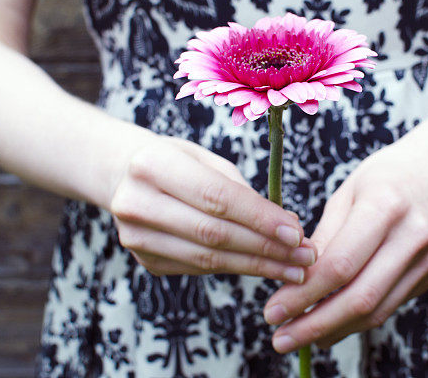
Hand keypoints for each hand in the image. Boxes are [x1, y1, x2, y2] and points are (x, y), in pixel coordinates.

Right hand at [108, 135, 316, 282]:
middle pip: (214, 233)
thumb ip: (241, 190)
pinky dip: (236, 268)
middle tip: (305, 256)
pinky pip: (200, 268)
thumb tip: (288, 225)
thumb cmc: (175, 161)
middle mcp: (137, 203)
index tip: (296, 232)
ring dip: (257, 266)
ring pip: (208, 259)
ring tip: (294, 269)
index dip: (259, 218)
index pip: (216, 197)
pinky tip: (264, 267)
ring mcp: (136, 237)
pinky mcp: (145, 261)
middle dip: (266, 248)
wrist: (122, 176)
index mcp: (152, 165)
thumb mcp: (204, 158)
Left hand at [262, 135, 427, 351]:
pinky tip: (329, 325)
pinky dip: (356, 321)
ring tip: (298, 337)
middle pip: (360, 296)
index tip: (273, 310)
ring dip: (334, 330)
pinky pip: (388, 306)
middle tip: (280, 339)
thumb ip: (325, 236)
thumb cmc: (386, 175)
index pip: (340, 264)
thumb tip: (295, 280)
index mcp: (385, 206)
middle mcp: (411, 237)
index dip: (304, 294)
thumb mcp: (348, 191)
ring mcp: (426, 260)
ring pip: (376, 310)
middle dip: (315, 323)